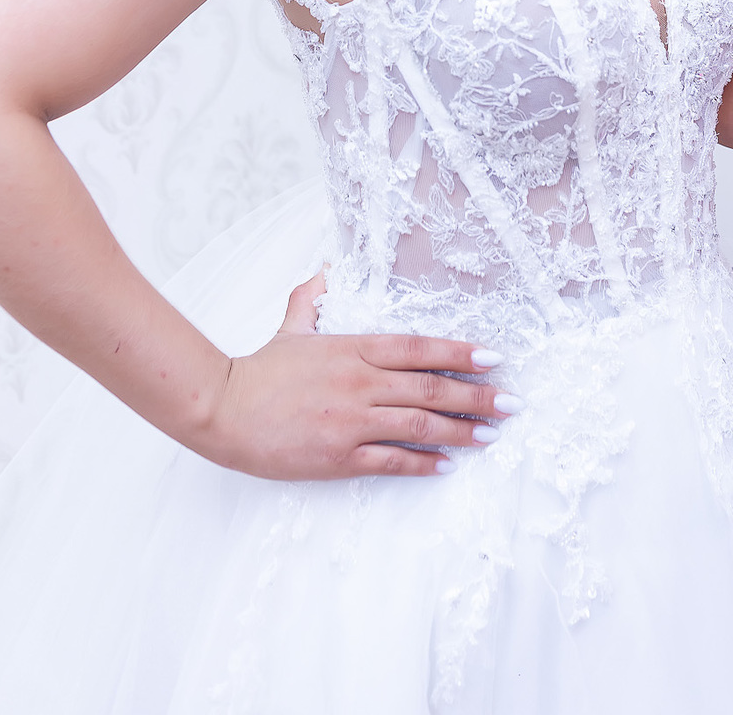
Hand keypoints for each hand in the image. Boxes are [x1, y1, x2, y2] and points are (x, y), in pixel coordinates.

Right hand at [196, 270, 517, 479]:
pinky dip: (422, 462)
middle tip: (511, 402)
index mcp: (352, 348)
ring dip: (460, 430)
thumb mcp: (292, 326)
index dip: (459, 352)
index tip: (492, 358)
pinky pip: (391, 460)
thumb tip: (326, 267)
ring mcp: (351, 421)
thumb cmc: (259, 370)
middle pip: (430, 387)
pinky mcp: (339, 456)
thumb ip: (313, 297)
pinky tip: (446, 464)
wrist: (222, 409)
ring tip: (491, 435)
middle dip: (476, 396)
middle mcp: (359, 382)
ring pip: (419, 424)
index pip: (418, 347)